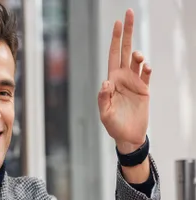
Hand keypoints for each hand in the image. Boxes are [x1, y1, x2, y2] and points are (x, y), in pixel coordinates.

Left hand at [98, 9, 151, 153]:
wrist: (128, 136)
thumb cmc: (113, 126)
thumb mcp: (104, 114)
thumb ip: (103, 98)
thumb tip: (106, 82)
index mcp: (111, 81)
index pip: (113, 56)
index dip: (115, 40)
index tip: (117, 23)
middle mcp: (122, 78)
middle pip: (125, 51)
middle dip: (126, 33)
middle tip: (129, 13)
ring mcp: (134, 82)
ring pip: (137, 60)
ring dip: (138, 54)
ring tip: (139, 57)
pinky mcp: (144, 89)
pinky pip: (147, 74)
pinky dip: (147, 68)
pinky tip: (146, 67)